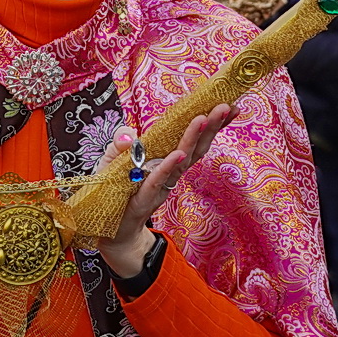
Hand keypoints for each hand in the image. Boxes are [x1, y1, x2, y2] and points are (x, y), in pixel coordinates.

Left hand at [96, 105, 233, 277]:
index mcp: (164, 159)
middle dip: (210, 126)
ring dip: (192, 139)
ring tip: (204, 118)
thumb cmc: (114, 192)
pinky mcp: (143, 200)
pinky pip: (157, 181)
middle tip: (225, 106)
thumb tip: (129, 134)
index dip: (211, 123)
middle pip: (194, 147)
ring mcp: (160, 186)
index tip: (229, 105)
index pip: (192, 139)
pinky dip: (168, 167)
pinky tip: (178, 154)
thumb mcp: (111, 160)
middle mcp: (168, 172)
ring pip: (181, 161)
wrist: (107, 231)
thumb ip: (120, 143)